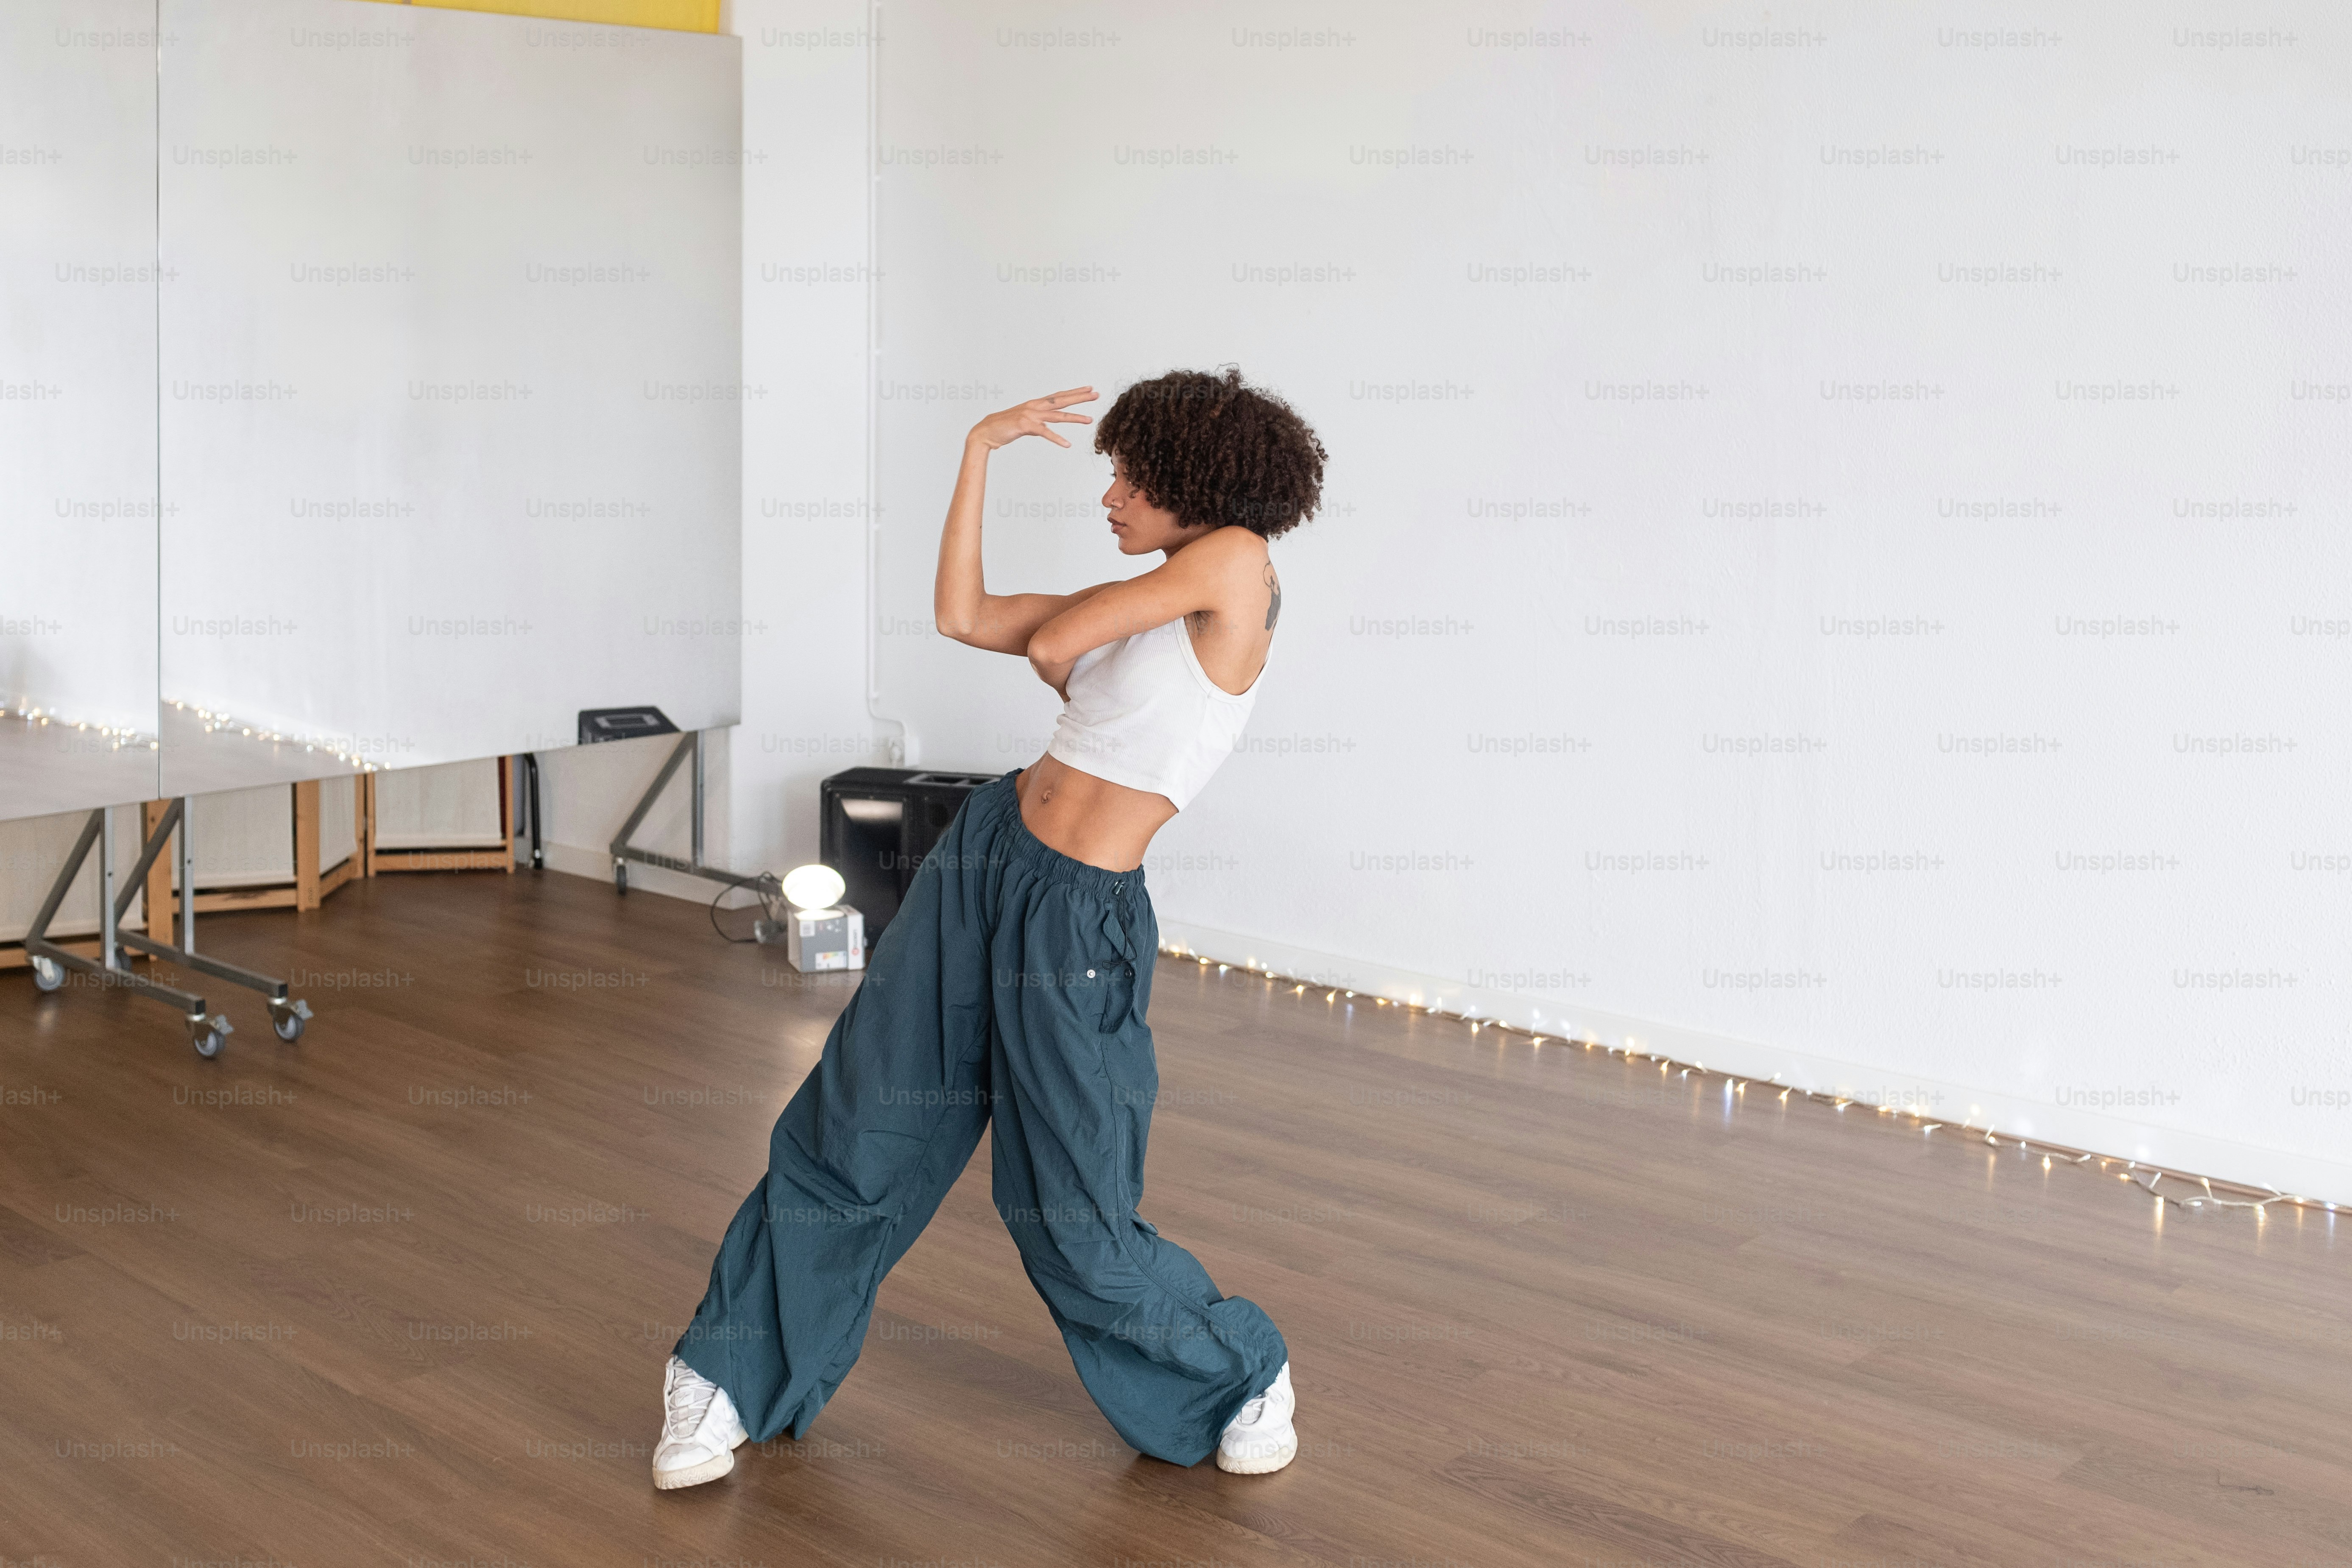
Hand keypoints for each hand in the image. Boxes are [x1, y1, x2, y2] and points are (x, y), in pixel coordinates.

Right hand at [969, 387, 1095, 451]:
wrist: (985, 432)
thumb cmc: (1004, 427)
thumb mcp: (1024, 422)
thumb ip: (1036, 422)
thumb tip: (1045, 427)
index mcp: (1035, 404)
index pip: (1058, 396)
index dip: (1074, 392)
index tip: (1088, 389)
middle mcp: (1034, 406)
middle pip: (1062, 400)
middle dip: (1080, 397)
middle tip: (1096, 394)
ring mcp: (1030, 415)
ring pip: (1057, 415)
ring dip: (1074, 418)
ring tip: (1090, 420)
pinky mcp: (1026, 426)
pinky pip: (1045, 433)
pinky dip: (1056, 438)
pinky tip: (1067, 444)